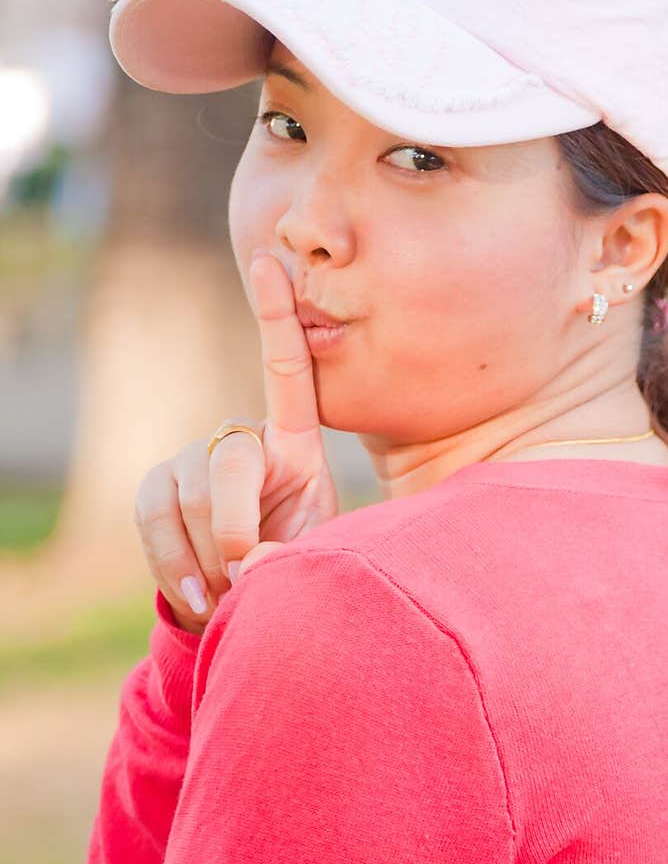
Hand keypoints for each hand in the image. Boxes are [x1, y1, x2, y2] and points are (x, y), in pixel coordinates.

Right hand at [134, 251, 338, 631]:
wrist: (249, 601)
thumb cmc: (299, 568)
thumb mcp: (321, 555)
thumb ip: (299, 553)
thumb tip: (250, 564)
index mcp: (296, 443)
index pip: (287, 371)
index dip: (278, 316)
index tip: (270, 262)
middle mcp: (242, 439)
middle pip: (227, 464)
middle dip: (232, 530)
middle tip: (247, 575)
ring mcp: (194, 460)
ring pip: (186, 493)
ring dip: (204, 556)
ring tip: (229, 591)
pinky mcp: (157, 487)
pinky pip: (151, 515)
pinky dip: (170, 562)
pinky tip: (197, 596)